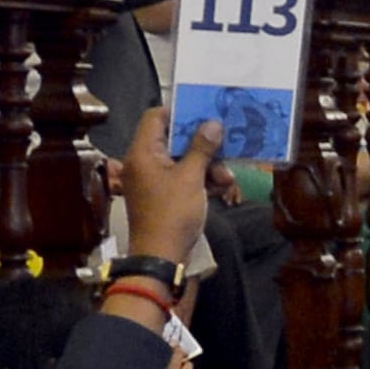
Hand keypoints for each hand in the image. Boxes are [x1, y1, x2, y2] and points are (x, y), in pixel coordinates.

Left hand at [122, 109, 216, 263]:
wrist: (161, 256)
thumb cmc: (172, 214)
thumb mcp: (191, 178)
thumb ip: (202, 148)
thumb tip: (213, 123)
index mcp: (143, 153)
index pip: (156, 117)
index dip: (180, 112)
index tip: (207, 114)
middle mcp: (145, 162)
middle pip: (174, 139)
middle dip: (203, 144)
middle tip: (226, 144)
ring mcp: (155, 179)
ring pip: (184, 159)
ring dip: (208, 165)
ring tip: (227, 178)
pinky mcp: (165, 194)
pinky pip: (184, 177)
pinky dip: (202, 179)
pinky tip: (221, 188)